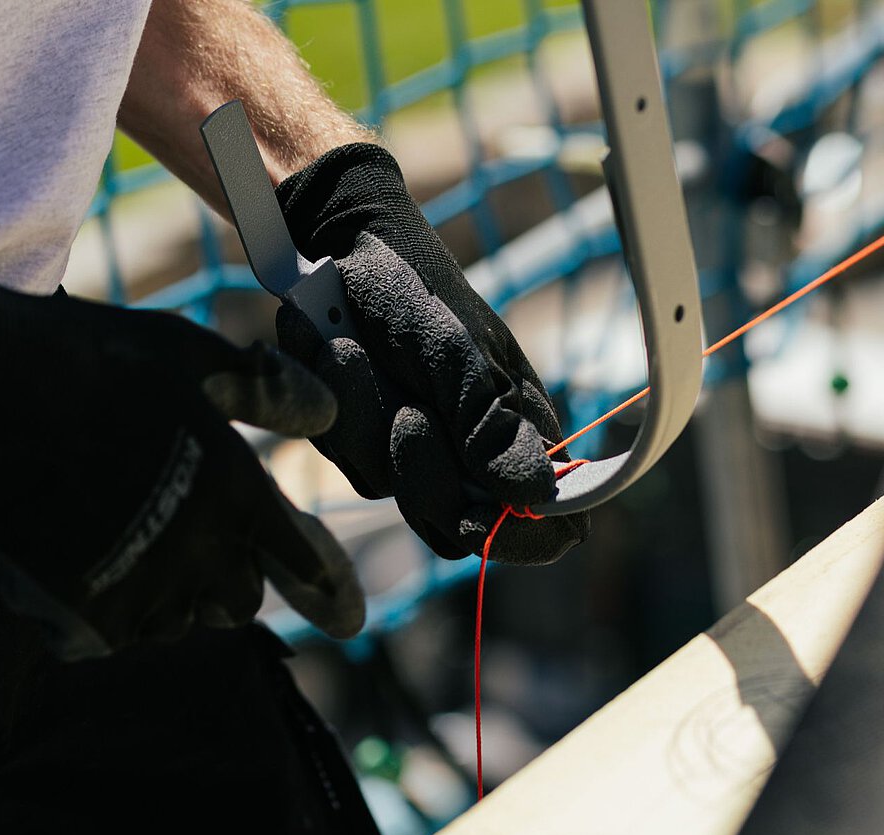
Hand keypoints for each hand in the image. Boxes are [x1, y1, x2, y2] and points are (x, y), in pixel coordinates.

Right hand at [0, 252, 363, 658]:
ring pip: (177, 622)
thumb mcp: (196, 356)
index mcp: (238, 494)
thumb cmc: (101, 361)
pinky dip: (110, 615)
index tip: (338, 609)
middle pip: (238, 600)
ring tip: (136, 555)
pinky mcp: (81, 612)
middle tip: (196, 550)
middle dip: (227, 581)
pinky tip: (87, 574)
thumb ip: (267, 392)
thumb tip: (326, 411)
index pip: (298, 558)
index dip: (318, 579)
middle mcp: (203, 552)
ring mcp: (142, 587)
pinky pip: (115, 636)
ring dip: (169, 599)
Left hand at [274, 144, 588, 564]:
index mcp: (522, 432)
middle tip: (411, 410)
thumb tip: (536, 491)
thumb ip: (491, 421)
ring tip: (355, 351)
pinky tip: (335, 354)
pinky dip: (335, 407)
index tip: (477, 508)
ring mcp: (412, 453)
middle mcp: (471, 455)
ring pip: (386, 489)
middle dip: (422, 473)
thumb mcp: (457, 349)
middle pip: (453, 527)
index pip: (548, 526)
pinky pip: (344, 458)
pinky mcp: (362, 442)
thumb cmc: (414, 289)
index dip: (520, 535)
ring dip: (364, 420)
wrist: (340, 250)